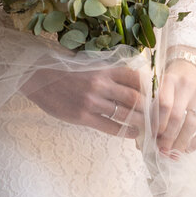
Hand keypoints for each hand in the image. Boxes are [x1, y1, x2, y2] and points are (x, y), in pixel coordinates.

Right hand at [20, 61, 148, 137]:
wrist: (37, 78)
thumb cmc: (63, 69)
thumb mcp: (88, 63)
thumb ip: (108, 71)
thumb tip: (131, 80)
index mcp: (103, 68)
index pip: (135, 77)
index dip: (149, 87)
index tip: (155, 95)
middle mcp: (100, 84)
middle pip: (135, 97)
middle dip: (150, 108)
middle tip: (158, 115)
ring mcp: (92, 101)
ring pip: (125, 114)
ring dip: (140, 122)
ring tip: (148, 127)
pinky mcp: (83, 116)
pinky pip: (110, 126)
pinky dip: (125, 131)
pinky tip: (132, 133)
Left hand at [155, 58, 195, 157]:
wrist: (195, 64)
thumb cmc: (173, 81)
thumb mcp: (161, 85)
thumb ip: (155, 104)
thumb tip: (149, 135)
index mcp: (169, 80)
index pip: (163, 105)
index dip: (158, 124)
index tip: (154, 137)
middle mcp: (187, 85)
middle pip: (177, 117)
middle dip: (168, 138)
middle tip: (163, 151)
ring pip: (192, 124)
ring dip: (182, 142)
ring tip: (175, 153)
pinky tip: (189, 148)